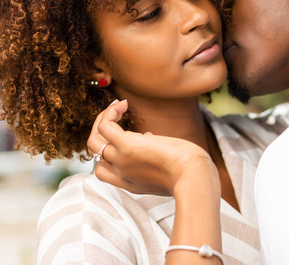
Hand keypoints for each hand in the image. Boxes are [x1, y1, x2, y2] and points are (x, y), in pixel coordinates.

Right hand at [86, 100, 215, 195]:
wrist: (194, 178)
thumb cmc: (190, 174)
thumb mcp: (167, 170)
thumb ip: (155, 159)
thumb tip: (149, 138)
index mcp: (130, 183)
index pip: (104, 170)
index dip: (112, 152)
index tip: (139, 139)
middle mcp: (121, 174)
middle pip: (95, 153)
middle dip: (101, 132)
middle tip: (116, 116)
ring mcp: (121, 160)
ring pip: (93, 140)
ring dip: (102, 119)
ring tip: (117, 107)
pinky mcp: (127, 146)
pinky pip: (105, 127)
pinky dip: (109, 113)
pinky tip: (122, 105)